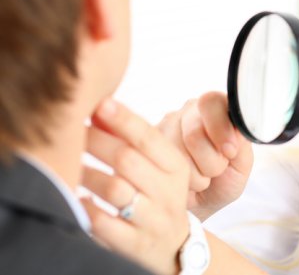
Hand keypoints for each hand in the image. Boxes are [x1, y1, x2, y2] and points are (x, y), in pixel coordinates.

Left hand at [81, 99, 189, 274]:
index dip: (124, 119)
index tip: (100, 104)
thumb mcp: (158, 168)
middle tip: (73, 131)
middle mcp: (169, 194)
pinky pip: (104, 223)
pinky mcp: (135, 244)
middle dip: (96, 141)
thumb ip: (133, 140)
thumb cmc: (156, 196)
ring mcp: (153, 221)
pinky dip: (86, 207)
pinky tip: (76, 198)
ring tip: (68, 163)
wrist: (172, 247)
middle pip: (128, 159)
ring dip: (86, 173)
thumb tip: (100, 106)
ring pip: (115, 190)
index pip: (149, 138)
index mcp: (177, 169)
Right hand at [158, 91, 252, 220]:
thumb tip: (233, 129)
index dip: (221, 129)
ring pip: (176, 153)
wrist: (201, 205)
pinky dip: (177, 181)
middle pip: (194, 133)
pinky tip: (182, 180)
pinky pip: (159, 165)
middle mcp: (187, 112)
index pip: (211, 102)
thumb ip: (241, 142)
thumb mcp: (241, 164)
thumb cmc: (224, 180)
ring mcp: (163, 128)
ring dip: (195, 175)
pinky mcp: (144, 147)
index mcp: (215, 108)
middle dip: (211, 162)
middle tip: (216, 171)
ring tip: (200, 176)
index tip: (230, 152)